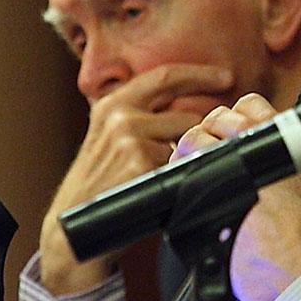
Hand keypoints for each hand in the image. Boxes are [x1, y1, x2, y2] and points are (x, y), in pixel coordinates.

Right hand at [40, 63, 232, 294]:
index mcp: (114, 104)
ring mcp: (130, 139)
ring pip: (189, 141)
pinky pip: (181, 165)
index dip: (200, 74)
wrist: (73, 226)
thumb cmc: (105, 182)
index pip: (166, 76)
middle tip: (207, 144)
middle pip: (188, 114)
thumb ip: (145, 117)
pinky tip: (164, 189)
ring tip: (169, 176)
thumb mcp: (114, 138)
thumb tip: (194, 107)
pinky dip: (181, 176)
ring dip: (188, 158)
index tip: (227, 76)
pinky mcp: (141, 164)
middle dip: (202, 133)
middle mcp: (121, 116)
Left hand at [175, 93, 300, 300]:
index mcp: (269, 137)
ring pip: (192, 137)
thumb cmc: (300, 223)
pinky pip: (174, 168)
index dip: (249, 113)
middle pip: (217, 117)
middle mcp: (236, 146)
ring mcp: (208, 166)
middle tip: (229, 146)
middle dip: (220, 127)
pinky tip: (193, 182)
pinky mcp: (187, 190)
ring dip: (198, 146)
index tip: (250, 128)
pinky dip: (181, 171)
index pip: (250, 104)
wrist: (273, 254)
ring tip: (208, 163)